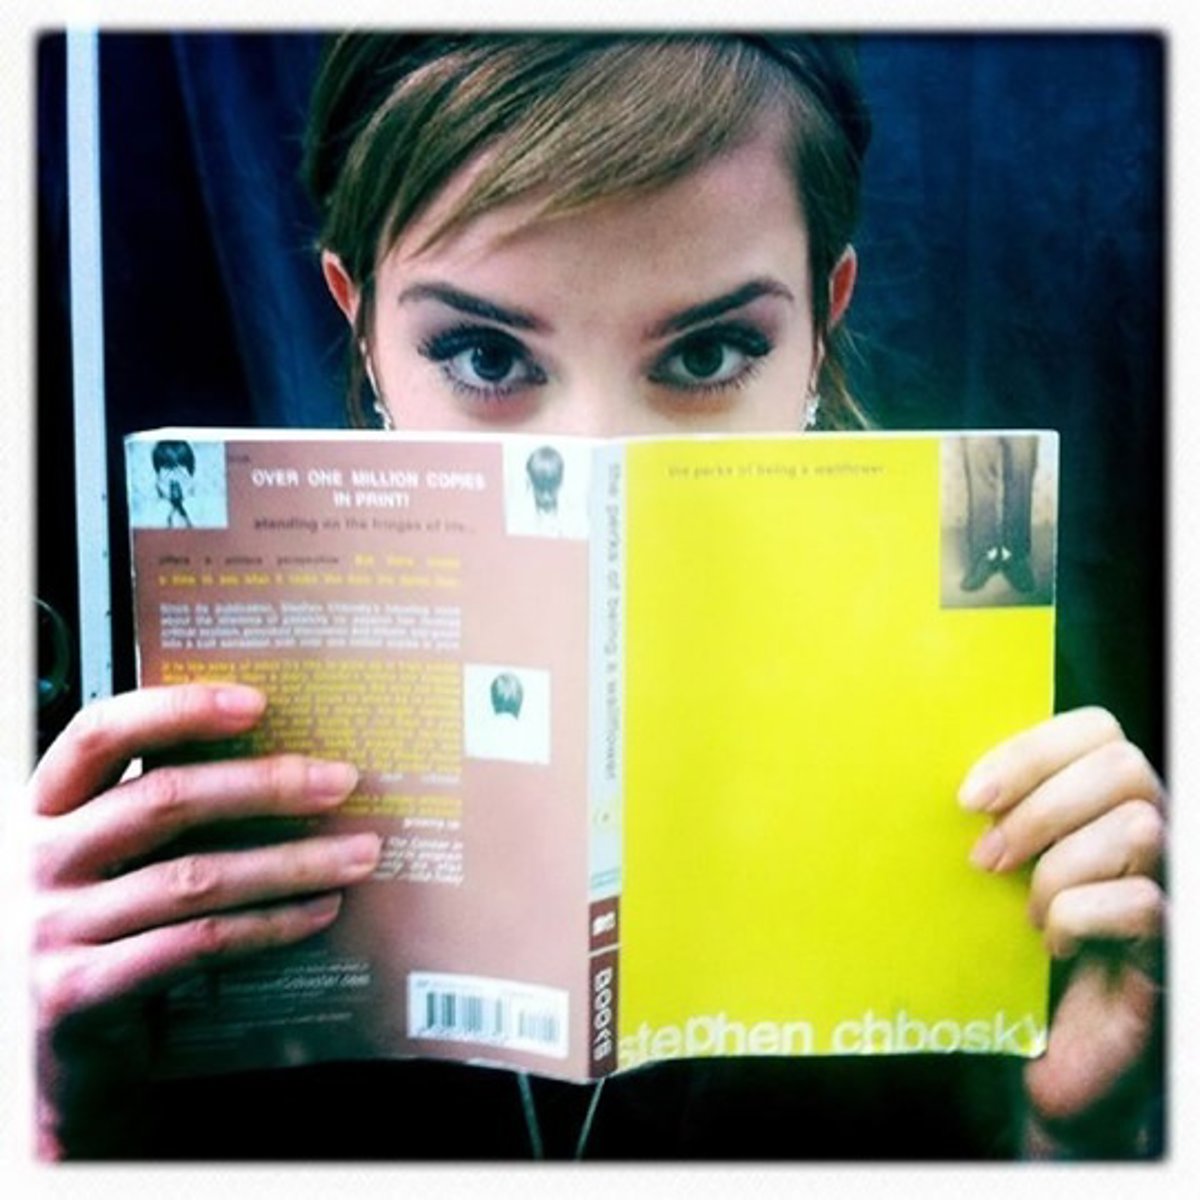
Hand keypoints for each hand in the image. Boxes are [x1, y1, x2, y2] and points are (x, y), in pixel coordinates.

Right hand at [29, 683, 379, 1158]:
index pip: (99, 734)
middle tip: (342, 782)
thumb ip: (159, 813)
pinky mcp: (75, 994)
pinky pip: (197, 945)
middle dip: (265, 786)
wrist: (46, 1054)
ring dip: (290, 862)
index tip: (258, 702)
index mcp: (42, 808)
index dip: (178, 710)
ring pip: (194, 878)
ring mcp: (48, 929)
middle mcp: (34, 860)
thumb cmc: (99, 931)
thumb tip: (284, 765)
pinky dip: (269, 925)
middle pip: (163, 802)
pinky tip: (320, 911)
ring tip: (358, 853)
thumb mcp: (106, 860)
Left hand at [958, 707, 1165, 1155]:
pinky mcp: (1173, 941)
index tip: (968, 798)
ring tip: (1024, 913)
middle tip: (985, 860)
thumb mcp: (998, 875)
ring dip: (1061, 868)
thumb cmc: (1017, 951)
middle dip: (1043, 807)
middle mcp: (1152, 829)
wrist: (1052, 1051)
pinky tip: (1054, 947)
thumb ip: (989, 823)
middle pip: (1122, 765)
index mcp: (1104, 798)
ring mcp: (1170, 882)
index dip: (1032, 750)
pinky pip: (1140, 903)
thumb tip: (934, 770)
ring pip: (1137, 826)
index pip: (1096, 729)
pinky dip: (1081, 919)